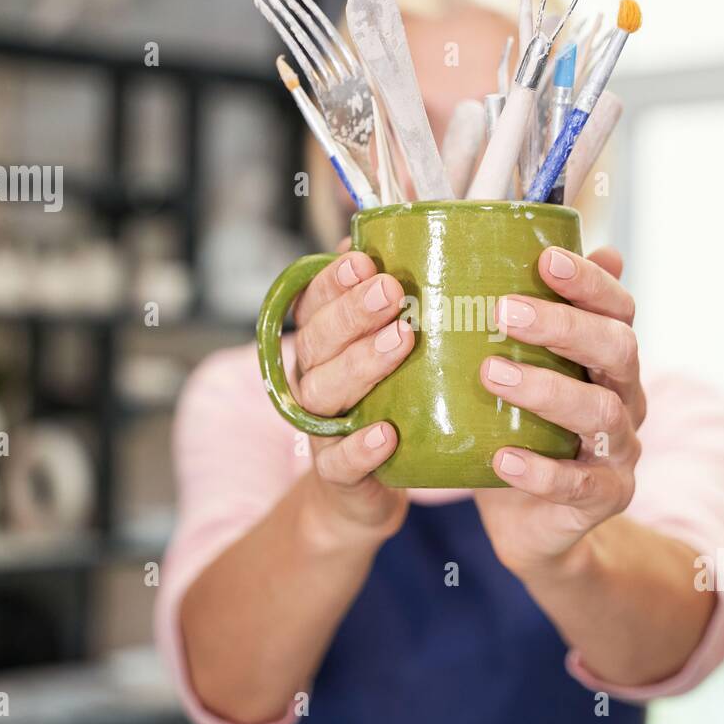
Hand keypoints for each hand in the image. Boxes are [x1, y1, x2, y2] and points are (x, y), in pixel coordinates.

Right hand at [289, 238, 414, 541]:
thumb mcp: (386, 348)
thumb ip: (391, 301)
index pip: (316, 300)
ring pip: (327, 392)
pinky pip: (342, 462)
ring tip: (402, 342)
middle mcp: (312, 377)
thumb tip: (411, 230)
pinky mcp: (338, 475)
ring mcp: (321, 427)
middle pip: (319, 339)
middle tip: (392, 290)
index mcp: (321, 342)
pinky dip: (361, 448)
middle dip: (354, 312)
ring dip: (362, 364)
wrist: (362, 493)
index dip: (335, 280)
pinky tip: (386, 433)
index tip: (364, 258)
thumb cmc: (385, 405)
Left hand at [474, 246, 645, 575]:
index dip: (589, 282)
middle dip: (564, 326)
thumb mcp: (521, 371)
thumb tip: (519, 252)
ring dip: (547, 391)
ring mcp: (620, 450)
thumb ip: (523, 320)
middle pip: (617, 350)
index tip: (544, 259)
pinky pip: (579, 485)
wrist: (530, 523)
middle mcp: (626, 397)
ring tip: (491, 373)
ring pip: (601, 415)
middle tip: (503, 310)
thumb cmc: (520, 429)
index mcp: (609, 358)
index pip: (617, 308)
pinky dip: (541, 472)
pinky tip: (502, 458)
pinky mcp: (605, 498)